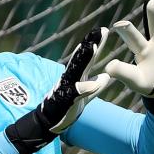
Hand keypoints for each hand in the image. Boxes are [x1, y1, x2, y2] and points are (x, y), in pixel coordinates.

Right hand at [5, 27, 110, 153]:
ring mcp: (66, 88)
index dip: (95, 45)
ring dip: (84, 59)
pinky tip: (93, 84)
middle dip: (91, 44)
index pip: (87, 58)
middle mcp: (70, 78)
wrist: (47, 122)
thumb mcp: (85, 97)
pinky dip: (83, 89)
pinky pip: (74, 94)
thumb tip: (106, 77)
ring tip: (93, 47)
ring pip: (76, 71)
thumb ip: (95, 86)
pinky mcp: (64, 100)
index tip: (103, 31)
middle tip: (101, 30)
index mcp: (76, 77)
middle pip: (82, 59)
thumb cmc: (65, 108)